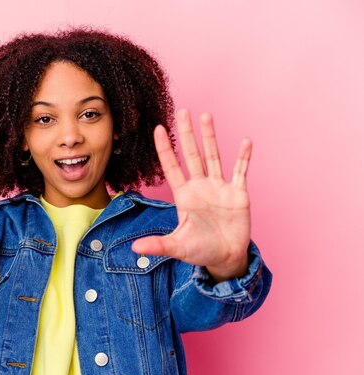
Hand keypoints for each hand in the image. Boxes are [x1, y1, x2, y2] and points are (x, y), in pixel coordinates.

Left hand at [131, 109, 251, 281]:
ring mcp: (219, 188)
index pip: (172, 167)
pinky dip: (244, 157)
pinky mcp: (238, 194)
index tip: (157, 128)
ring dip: (210, 137)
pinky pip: (241, 171)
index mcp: (184, 196)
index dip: (165, 149)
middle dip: (186, 134)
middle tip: (182, 110)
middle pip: (192, 155)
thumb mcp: (177, 247)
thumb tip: (134, 249)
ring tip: (205, 116)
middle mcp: (200, 187)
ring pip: (213, 157)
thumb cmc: (199, 250)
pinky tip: (245, 141)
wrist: (225, 258)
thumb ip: (158, 245)